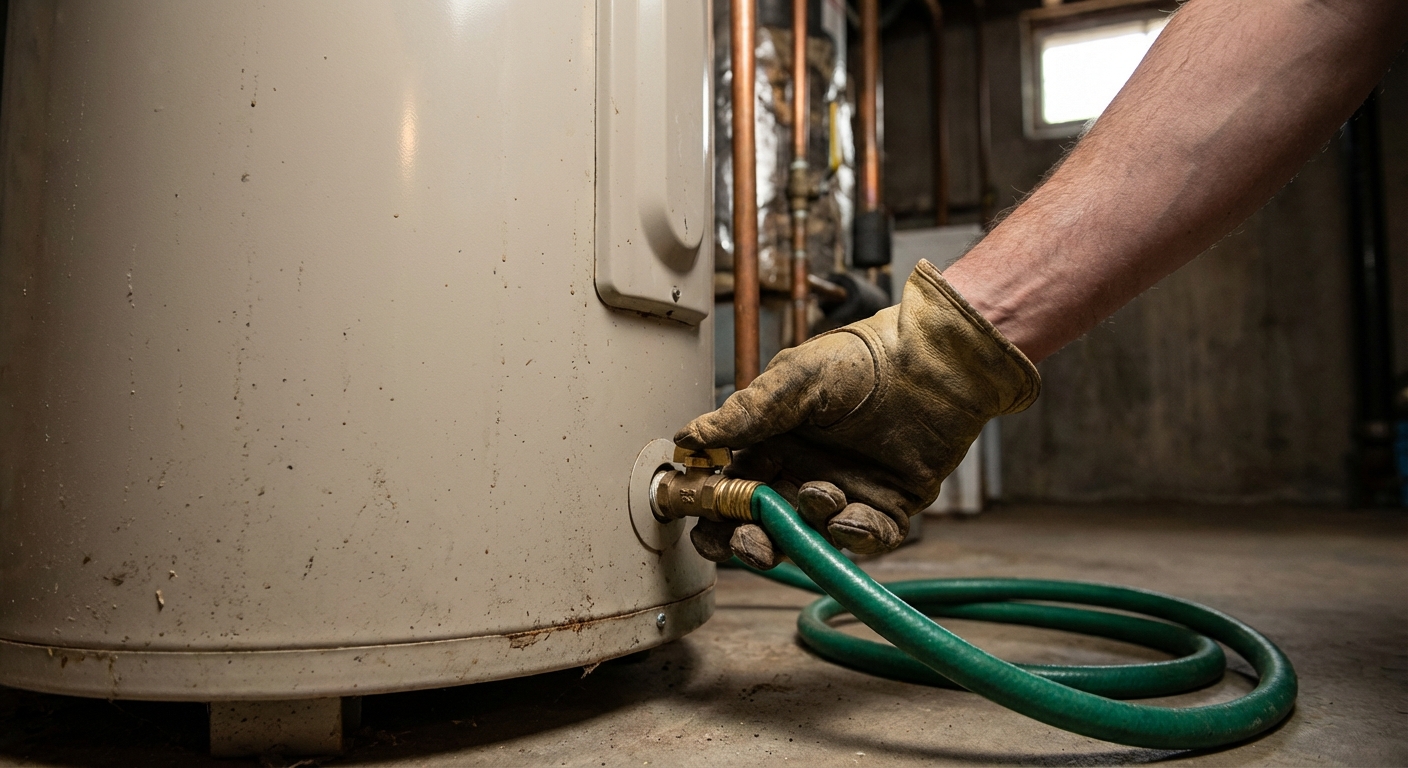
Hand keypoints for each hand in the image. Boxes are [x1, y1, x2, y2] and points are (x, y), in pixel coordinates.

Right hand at [676, 260, 1039, 568]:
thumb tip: (688, 437)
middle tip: (750, 541)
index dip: (711, 504)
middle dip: (749, 540)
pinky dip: (855, 537)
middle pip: (762, 525)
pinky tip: (849, 519)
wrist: (934, 361)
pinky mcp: (888, 506)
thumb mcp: (795, 379)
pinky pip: (865, 538)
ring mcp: (844, 492)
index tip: (700, 512)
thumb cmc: (864, 358)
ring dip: (805, 530)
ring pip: (810, 537)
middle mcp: (803, 471)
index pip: (730, 485)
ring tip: (820, 495)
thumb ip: (745, 414)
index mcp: (774, 441)